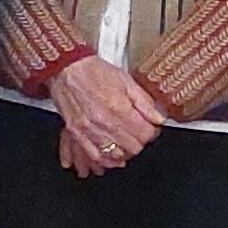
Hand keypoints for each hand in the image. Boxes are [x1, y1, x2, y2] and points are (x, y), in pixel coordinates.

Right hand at [47, 54, 166, 176]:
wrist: (67, 69)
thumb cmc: (95, 72)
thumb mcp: (127, 81)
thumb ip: (145, 103)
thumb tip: (159, 118)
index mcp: (119, 109)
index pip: (146, 134)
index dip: (152, 131)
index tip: (150, 127)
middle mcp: (105, 123)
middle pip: (134, 148)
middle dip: (140, 141)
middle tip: (138, 132)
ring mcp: (90, 130)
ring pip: (116, 155)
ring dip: (124, 150)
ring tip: (125, 140)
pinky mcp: (77, 133)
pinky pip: (95, 156)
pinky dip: (106, 158)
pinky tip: (112, 153)